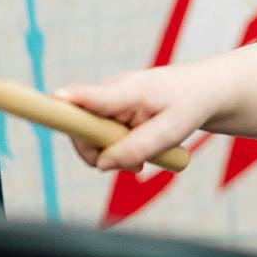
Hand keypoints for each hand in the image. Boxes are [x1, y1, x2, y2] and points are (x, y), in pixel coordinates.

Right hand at [55, 65, 216, 171]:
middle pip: (79, 129)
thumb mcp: (173, 131)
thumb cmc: (188, 105)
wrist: (202, 92)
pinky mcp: (107, 109)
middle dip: (101, 154)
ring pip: (87, 138)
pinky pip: (97, 137)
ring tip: (144, 158)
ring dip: (111, 154)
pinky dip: (114, 150)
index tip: (54, 99)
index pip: (91, 95)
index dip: (69, 100)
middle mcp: (109, 91)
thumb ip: (138, 147)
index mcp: (129, 90)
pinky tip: (138, 154)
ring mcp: (105, 100)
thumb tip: (102, 163)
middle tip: (137, 165)